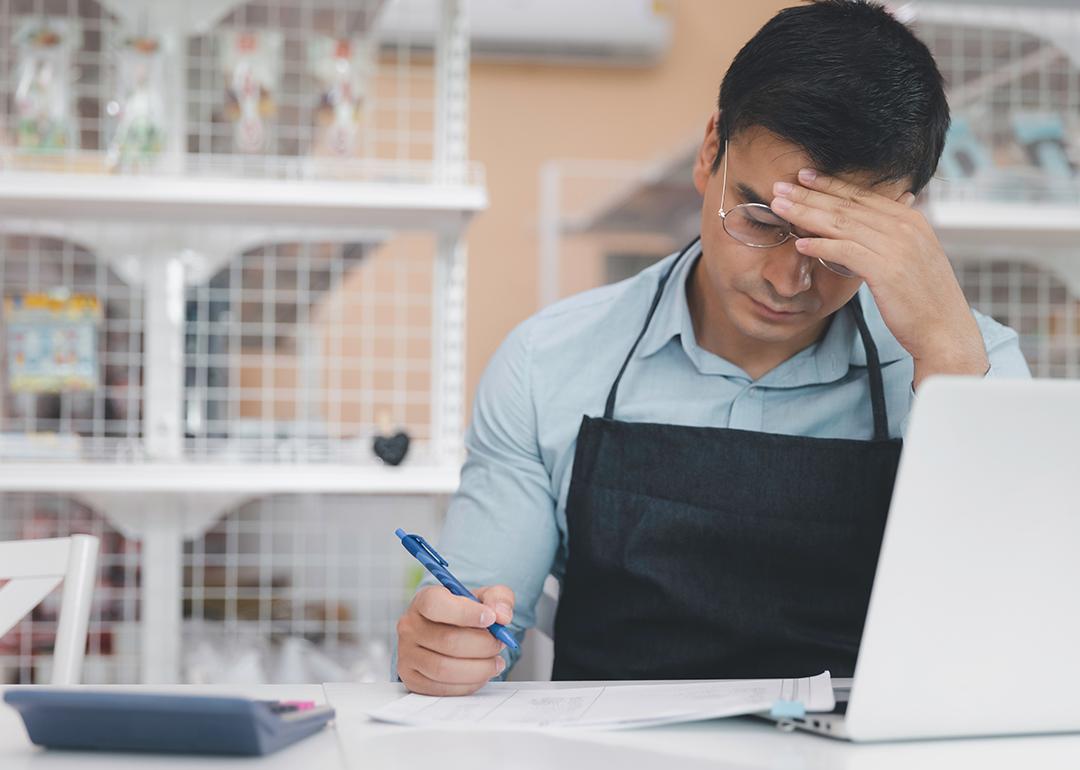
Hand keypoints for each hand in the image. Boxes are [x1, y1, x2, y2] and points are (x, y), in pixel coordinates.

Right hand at [396, 584, 514, 695]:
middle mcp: (410, 626)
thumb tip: (502, 616)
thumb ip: (498, 599)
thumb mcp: (485, 597)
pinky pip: (441, 688)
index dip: (467, 613)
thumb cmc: (465, 614)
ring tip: (495, 662)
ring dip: (478, 668)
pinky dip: (467, 684)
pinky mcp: (412, 679)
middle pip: (447, 640)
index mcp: (424, 600)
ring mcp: (407, 654)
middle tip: (499, 644)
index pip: (436, 604)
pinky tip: (480, 674)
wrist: (449, 632)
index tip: (491, 618)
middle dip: (482, 645)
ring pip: (444, 668)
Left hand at [771, 169, 987, 388]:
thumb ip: (891, 237)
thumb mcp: (910, 258)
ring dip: (806, 213)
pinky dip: (821, 245)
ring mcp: (897, 246)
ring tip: (779, 207)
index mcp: (910, 219)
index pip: (862, 196)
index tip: (803, 177)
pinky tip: (799, 244)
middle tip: (780, 186)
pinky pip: (845, 251)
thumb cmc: (923, 300)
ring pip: (841, 223)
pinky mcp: (887, 270)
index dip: (829, 184)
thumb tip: (869, 224)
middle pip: (847, 205)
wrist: (945, 331)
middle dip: (810, 194)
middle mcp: (905, 226)